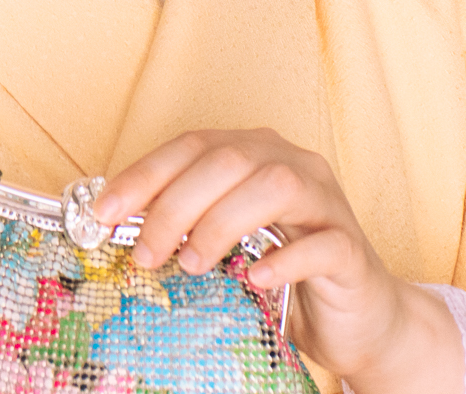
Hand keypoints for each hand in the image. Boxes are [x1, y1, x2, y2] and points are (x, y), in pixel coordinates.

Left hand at [91, 129, 463, 393]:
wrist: (362, 319)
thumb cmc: (283, 275)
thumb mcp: (226, 242)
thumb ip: (186, 223)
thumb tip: (112, 225)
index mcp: (255, 152)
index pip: (192, 145)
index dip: (144, 174)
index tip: (102, 211)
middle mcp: (292, 164)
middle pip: (227, 160)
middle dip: (175, 204)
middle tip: (144, 253)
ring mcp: (327, 203)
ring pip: (275, 185)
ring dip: (222, 222)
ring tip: (192, 263)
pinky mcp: (352, 249)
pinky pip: (321, 244)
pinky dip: (283, 259)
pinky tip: (255, 278)